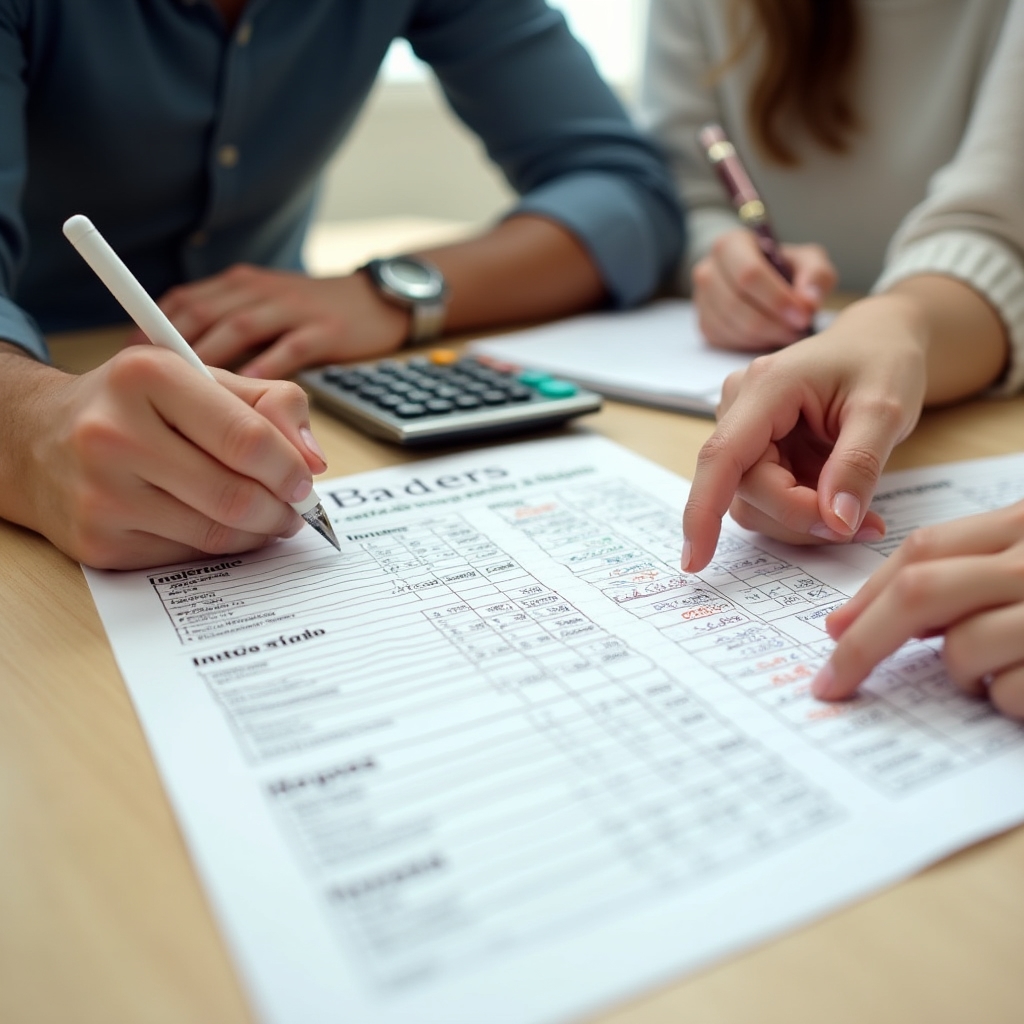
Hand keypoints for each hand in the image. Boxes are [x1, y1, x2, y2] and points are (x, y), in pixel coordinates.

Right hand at [9, 346, 326, 568]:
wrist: (39, 441)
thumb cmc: (138, 407)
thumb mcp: (203, 380)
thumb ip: (272, 403)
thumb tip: (313, 460)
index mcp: (146, 377)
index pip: (246, 438)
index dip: (290, 468)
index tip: (306, 480)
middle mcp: (112, 433)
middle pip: (236, 494)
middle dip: (282, 509)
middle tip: (295, 509)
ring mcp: (100, 493)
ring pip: (215, 533)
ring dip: (258, 533)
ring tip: (268, 518)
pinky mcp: (96, 542)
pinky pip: (186, 556)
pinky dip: (218, 547)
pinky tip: (221, 527)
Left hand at [128, 266, 409, 377]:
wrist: (379, 299)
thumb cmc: (315, 315)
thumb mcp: (267, 312)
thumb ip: (230, 334)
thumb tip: (185, 378)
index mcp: (239, 286)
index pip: (185, 300)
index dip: (153, 331)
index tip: (131, 365)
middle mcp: (260, 290)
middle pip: (204, 313)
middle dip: (174, 351)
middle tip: (153, 392)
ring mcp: (293, 307)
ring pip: (241, 328)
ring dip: (214, 364)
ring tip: (193, 401)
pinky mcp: (326, 328)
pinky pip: (289, 347)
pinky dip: (265, 369)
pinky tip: (250, 396)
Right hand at [681, 293, 931, 572]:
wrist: (877, 341)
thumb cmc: (883, 361)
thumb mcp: (887, 409)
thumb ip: (859, 465)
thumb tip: (836, 521)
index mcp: (766, 387)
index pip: (722, 456)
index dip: (702, 510)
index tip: (695, 560)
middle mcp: (740, 407)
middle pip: (746, 489)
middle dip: (800, 517)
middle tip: (864, 526)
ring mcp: (743, 430)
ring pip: (753, 501)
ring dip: (802, 521)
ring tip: (860, 514)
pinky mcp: (754, 449)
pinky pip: (765, 498)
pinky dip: (802, 512)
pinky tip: (840, 504)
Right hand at [692, 228, 836, 349]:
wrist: (762, 281)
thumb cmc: (785, 268)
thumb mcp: (808, 261)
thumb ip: (816, 276)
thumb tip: (808, 302)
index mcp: (731, 245)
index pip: (748, 274)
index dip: (776, 299)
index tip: (803, 316)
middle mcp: (707, 270)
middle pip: (735, 304)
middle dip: (772, 323)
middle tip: (799, 330)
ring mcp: (701, 299)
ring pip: (730, 326)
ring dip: (764, 336)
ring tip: (790, 333)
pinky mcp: (704, 324)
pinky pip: (726, 341)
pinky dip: (752, 344)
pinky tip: (771, 336)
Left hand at [814, 502, 1023, 719]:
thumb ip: (973, 576)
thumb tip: (901, 622)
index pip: (923, 549)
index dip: (869, 592)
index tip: (834, 629)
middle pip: (918, 592)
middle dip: (866, 641)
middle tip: (833, 680)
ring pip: (962, 647)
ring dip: (960, 675)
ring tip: (993, 678)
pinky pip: (1007, 692)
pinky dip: (1005, 702)